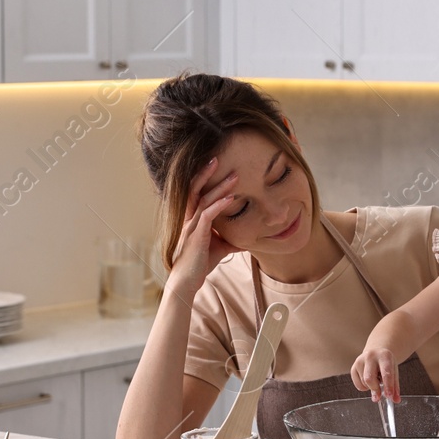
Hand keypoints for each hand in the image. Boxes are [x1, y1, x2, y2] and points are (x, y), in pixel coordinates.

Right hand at [164, 158, 240, 302]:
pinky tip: (231, 199)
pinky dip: (219, 206)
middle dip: (206, 172)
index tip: (216, 163)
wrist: (188, 281)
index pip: (196, 191)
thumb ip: (232, 238)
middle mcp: (189, 218)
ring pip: (203, 200)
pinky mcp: (196, 236)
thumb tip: (249, 239)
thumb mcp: (220, 247)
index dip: (204, 177)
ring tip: (234, 176)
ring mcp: (191, 226)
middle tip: (218, 157)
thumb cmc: (200, 263)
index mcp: (192, 217)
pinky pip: (207, 216)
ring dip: (219, 187)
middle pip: (195, 189)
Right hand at [350, 347, 399, 402]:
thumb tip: (395, 400)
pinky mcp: (353, 367)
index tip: (389, 396)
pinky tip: (369, 381)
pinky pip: (358, 385)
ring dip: (371, 387)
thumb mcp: (394, 372)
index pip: (386, 373)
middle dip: (375, 389)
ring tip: (376, 381)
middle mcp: (371, 356)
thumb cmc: (386, 364)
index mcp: (384, 356)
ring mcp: (360, 361)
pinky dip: (364, 388)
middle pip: (369, 378)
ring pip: (364, 382)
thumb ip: (395, 387)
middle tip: (379, 397)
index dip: (388, 386)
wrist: (376, 353)